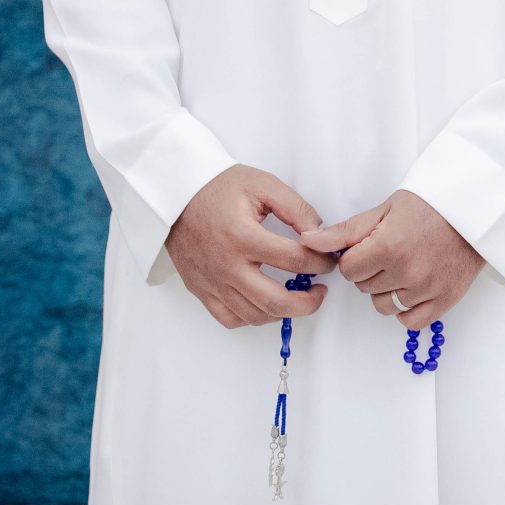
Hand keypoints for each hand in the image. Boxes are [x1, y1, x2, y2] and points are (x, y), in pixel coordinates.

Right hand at [163, 165, 334, 329]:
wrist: (176, 195)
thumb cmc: (218, 187)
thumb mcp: (263, 185)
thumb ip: (296, 208)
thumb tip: (319, 233)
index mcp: (242, 236)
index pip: (294, 260)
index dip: (320, 263)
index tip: (329, 261)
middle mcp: (226, 265)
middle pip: (276, 301)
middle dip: (308, 302)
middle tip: (320, 292)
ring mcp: (212, 282)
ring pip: (255, 315)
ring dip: (283, 312)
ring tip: (298, 298)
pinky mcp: (202, 290)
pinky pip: (230, 319)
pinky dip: (254, 318)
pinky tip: (267, 305)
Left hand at [300, 190, 485, 327]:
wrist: (476, 210)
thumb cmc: (430, 204)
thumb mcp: (385, 209)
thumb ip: (346, 231)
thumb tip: (308, 241)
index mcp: (388, 246)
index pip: (349, 270)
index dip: (355, 256)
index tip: (370, 245)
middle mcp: (407, 271)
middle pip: (364, 287)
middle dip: (371, 270)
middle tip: (390, 250)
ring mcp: (427, 289)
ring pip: (383, 305)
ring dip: (386, 290)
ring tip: (403, 266)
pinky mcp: (444, 300)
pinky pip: (409, 320)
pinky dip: (406, 308)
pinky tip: (412, 287)